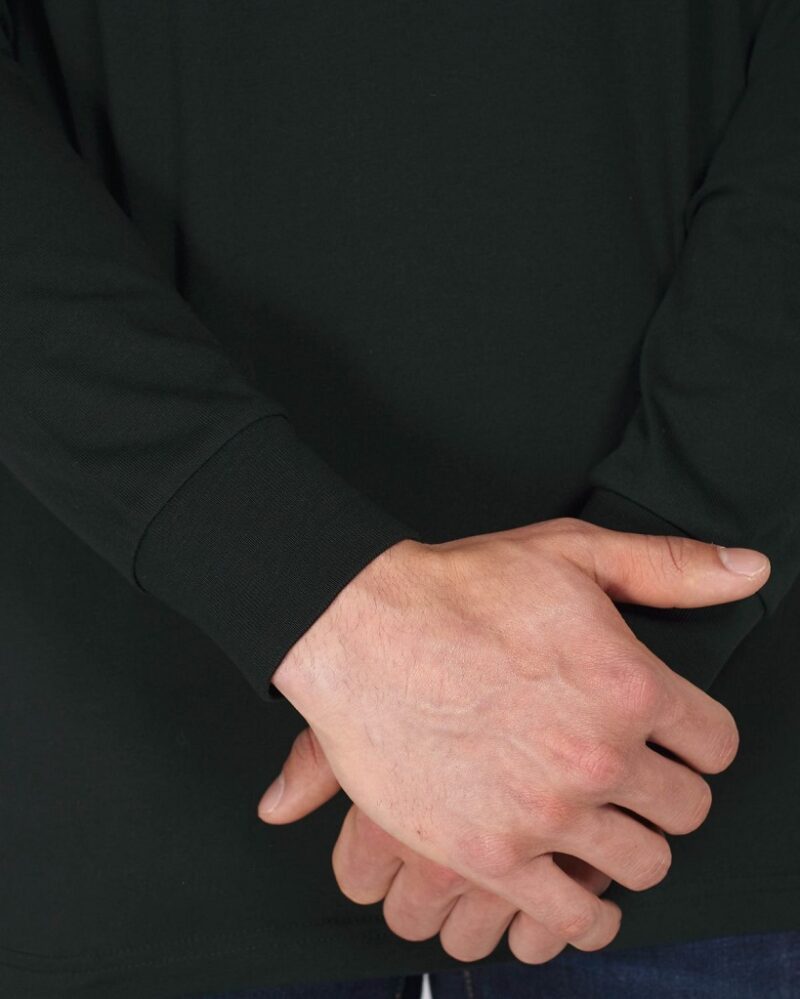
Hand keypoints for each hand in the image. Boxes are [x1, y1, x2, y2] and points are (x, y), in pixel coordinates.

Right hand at [271, 517, 768, 950]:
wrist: (360, 628)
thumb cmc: (463, 587)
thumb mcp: (571, 552)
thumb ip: (667, 566)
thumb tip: (749, 570)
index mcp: (630, 684)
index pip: (715, 745)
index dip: (695, 741)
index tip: (668, 741)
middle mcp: (599, 755)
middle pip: (687, 811)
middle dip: (666, 795)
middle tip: (629, 780)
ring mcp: (547, 812)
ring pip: (643, 864)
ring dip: (631, 847)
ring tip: (601, 825)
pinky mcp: (492, 855)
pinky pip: (575, 919)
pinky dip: (589, 914)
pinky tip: (579, 890)